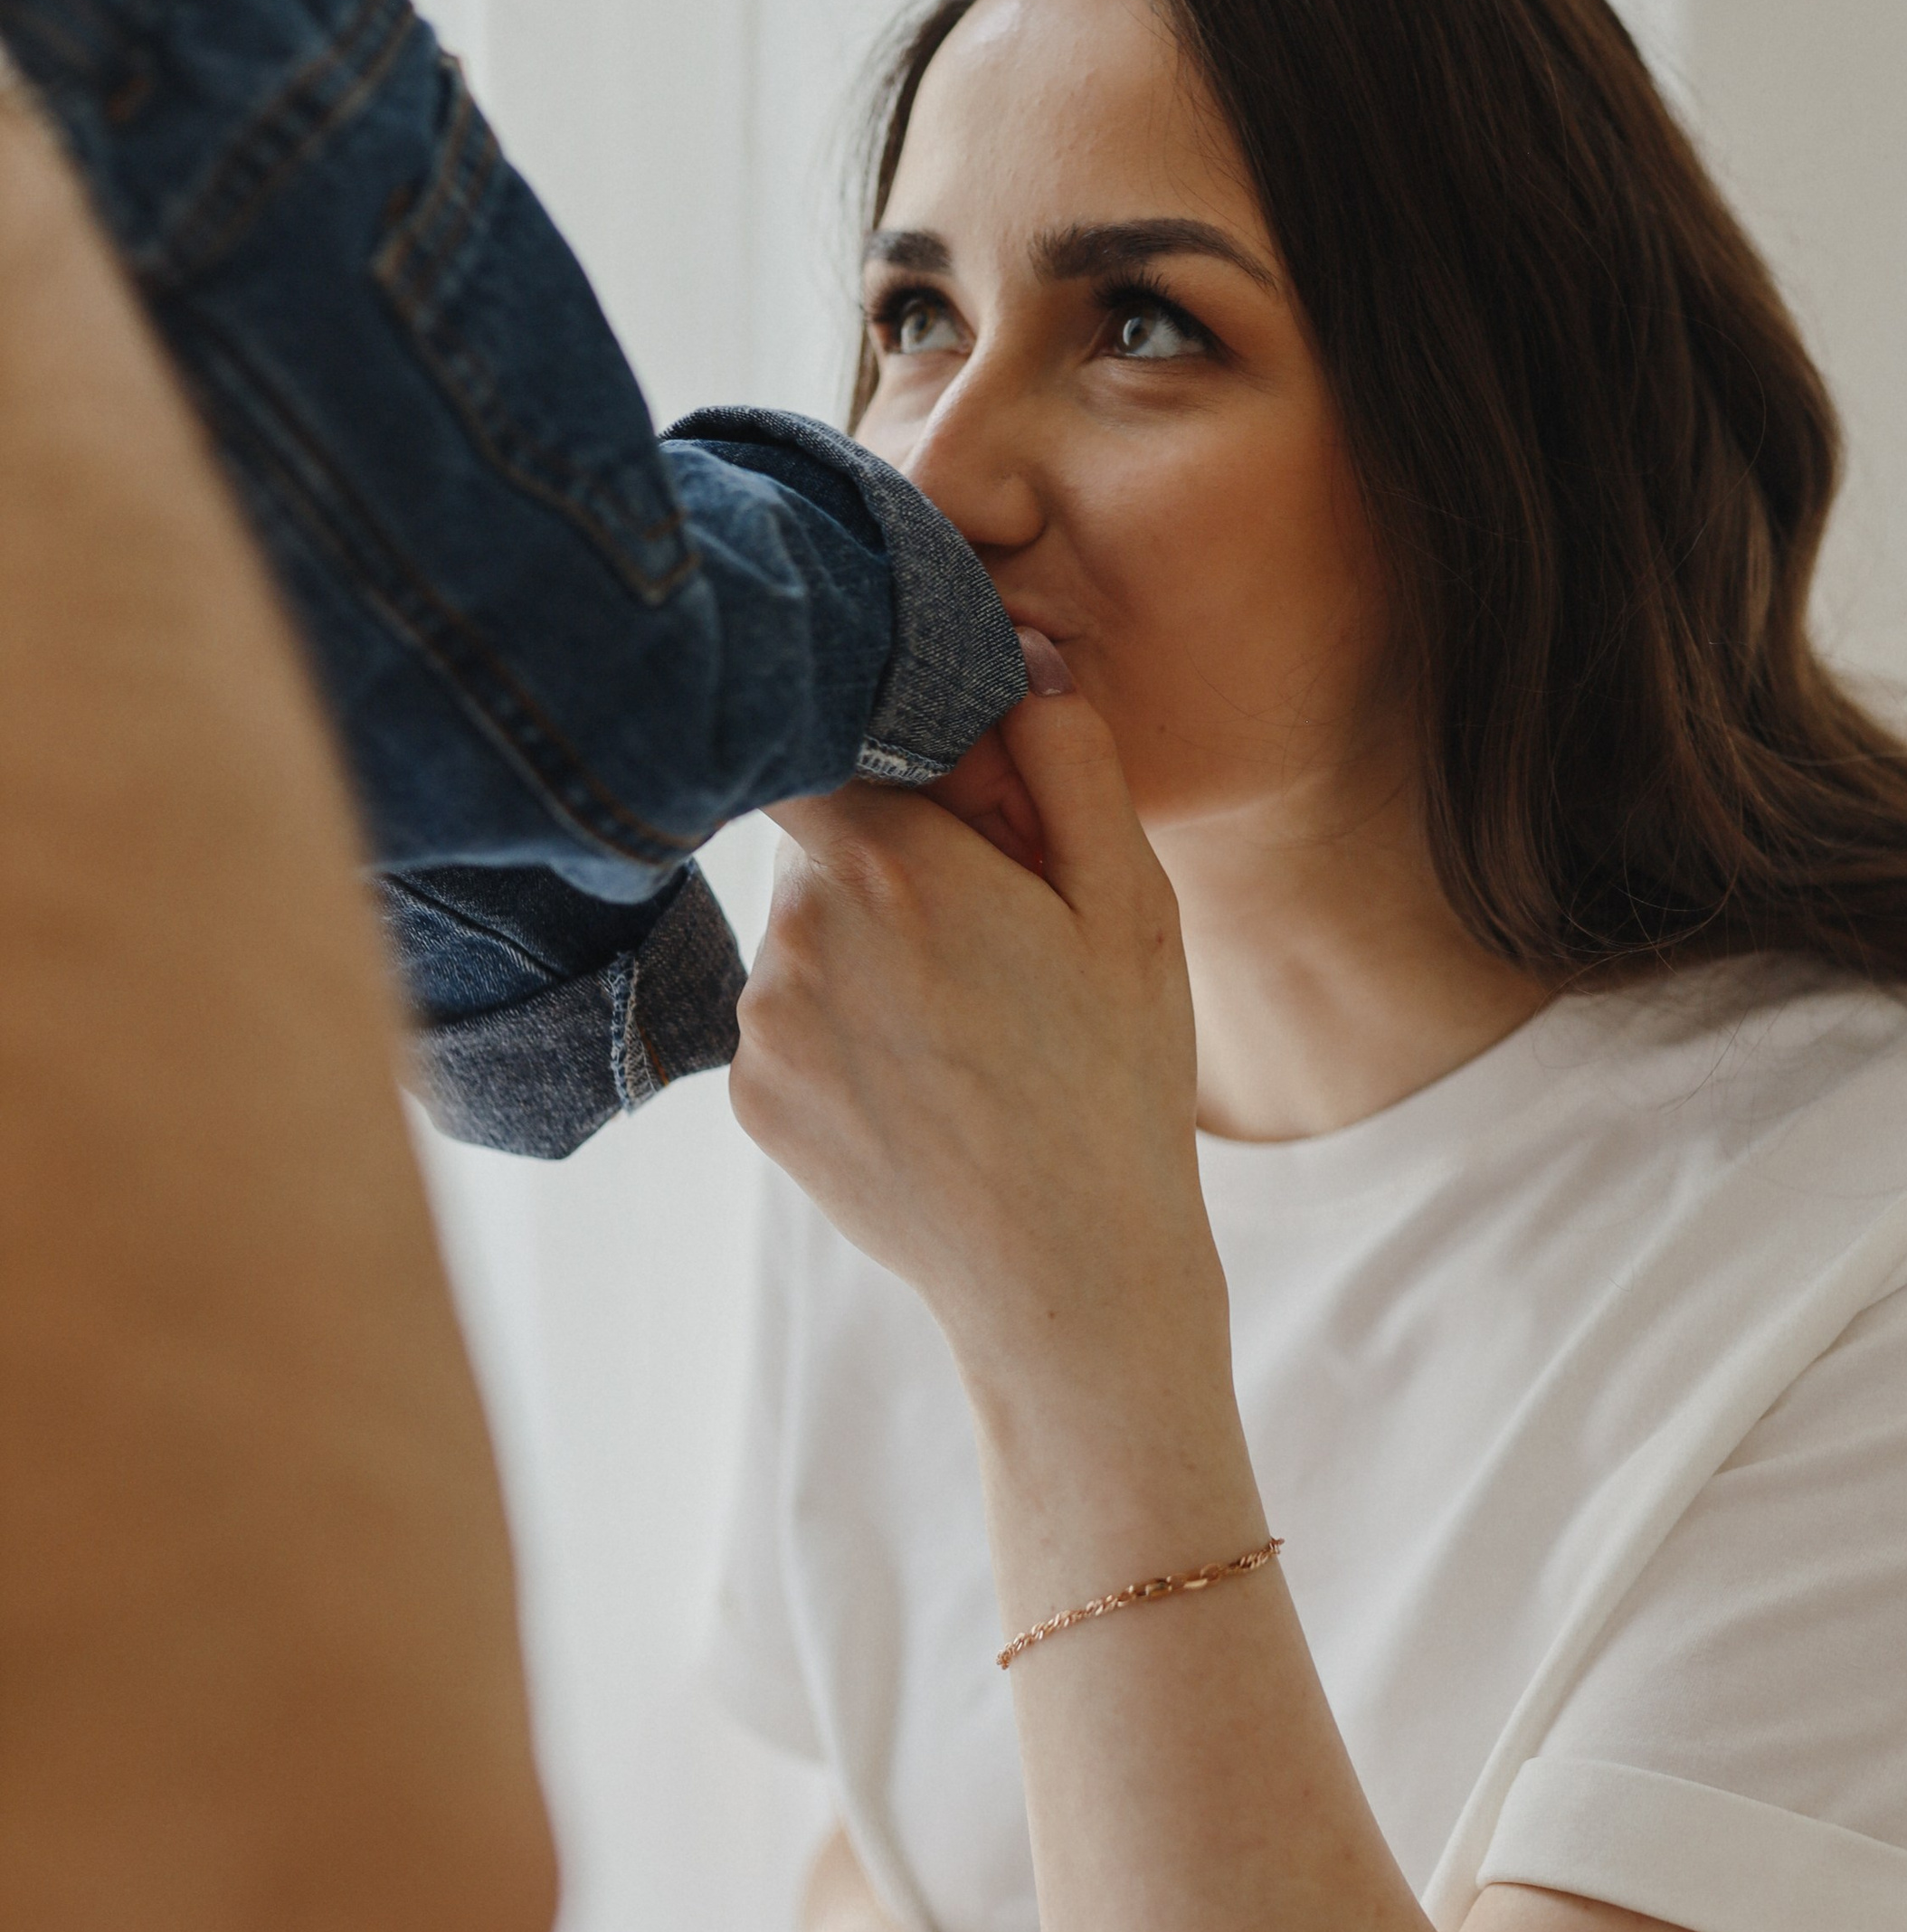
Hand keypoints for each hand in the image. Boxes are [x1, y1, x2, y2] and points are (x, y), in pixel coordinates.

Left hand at [732, 669, 1222, 1402]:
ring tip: (967, 1023)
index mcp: (895, 866)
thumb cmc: (1118, 1082)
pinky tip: (926, 1079)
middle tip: (992, 925)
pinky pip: (787, 1013)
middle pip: (817, 831)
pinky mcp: (749, 1095)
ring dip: (866, 942)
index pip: (823, 731)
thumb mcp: (1132, 906)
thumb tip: (1012, 655)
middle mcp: (799, 934)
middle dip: (891, 850)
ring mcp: (762, 1022)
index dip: (885, 744)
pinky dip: (844, 1024)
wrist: (1066, 1276)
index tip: (952, 788)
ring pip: (801, 926)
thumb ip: (1066, 759)